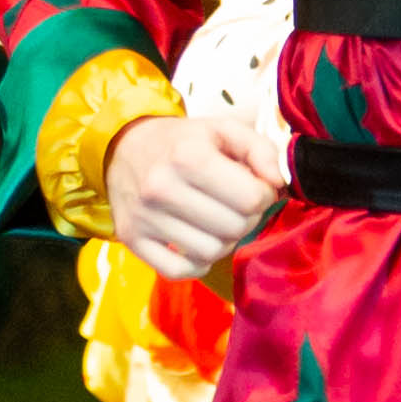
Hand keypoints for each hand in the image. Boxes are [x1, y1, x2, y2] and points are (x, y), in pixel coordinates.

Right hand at [106, 106, 285, 274]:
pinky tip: (198, 242)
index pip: (251, 198)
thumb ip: (260, 150)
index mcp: (189, 156)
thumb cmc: (182, 141)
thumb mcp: (223, 130)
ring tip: (217, 221)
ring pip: (210, 253)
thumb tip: (277, 184)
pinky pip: (179, 271)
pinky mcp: (132, 239)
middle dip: (246, 219)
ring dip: (224, 241)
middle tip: (238, 206)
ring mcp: (144, 217)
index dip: (264, 195)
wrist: (123, 148)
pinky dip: (197, 263)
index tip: (255, 187)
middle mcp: (162, 188)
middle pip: (234, 228)